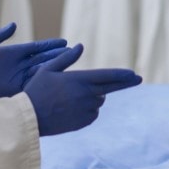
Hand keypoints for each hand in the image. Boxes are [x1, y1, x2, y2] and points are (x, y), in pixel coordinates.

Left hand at [0, 22, 68, 102]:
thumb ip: (0, 35)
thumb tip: (14, 24)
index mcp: (15, 53)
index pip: (37, 48)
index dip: (50, 45)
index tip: (64, 42)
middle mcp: (21, 65)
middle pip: (44, 59)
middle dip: (58, 55)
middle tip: (73, 51)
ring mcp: (21, 77)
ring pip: (42, 70)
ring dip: (55, 66)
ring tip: (70, 63)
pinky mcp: (18, 88)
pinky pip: (35, 84)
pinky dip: (46, 80)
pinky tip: (57, 78)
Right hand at [22, 44, 141, 136]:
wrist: (30, 118)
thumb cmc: (36, 91)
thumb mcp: (47, 70)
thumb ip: (66, 59)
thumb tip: (80, 46)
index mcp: (79, 80)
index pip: (107, 76)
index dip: (122, 75)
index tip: (134, 74)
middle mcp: (86, 95)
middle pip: (111, 88)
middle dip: (126, 83)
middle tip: (138, 79)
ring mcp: (86, 110)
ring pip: (99, 101)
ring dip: (94, 96)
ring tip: (71, 97)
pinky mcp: (83, 122)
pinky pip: (93, 113)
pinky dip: (88, 109)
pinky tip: (71, 108)